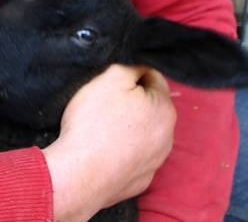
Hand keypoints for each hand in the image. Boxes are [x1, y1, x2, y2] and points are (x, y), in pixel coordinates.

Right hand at [42, 65, 175, 221]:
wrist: (79, 175)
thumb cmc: (93, 124)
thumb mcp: (110, 79)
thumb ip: (130, 68)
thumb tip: (139, 70)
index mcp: (164, 108)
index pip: (154, 78)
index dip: (132, 75)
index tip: (111, 82)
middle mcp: (168, 136)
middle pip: (151, 107)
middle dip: (133, 103)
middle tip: (104, 105)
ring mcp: (155, 162)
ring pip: (145, 134)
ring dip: (130, 128)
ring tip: (102, 130)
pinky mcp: (141, 180)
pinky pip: (134, 157)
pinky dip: (124, 152)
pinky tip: (105, 151)